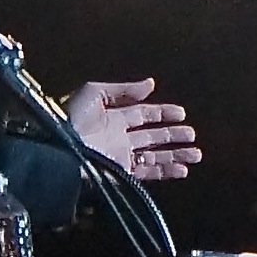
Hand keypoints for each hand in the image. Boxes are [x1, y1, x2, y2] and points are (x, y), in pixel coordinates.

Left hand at [65, 79, 200, 180]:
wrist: (60, 151)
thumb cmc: (72, 119)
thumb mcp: (94, 93)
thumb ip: (123, 89)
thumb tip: (151, 84)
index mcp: (112, 117)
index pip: (143, 114)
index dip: (162, 112)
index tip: (181, 113)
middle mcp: (119, 137)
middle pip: (152, 135)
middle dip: (173, 135)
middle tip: (192, 134)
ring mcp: (121, 156)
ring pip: (154, 156)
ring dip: (175, 155)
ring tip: (196, 154)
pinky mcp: (122, 173)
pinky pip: (148, 173)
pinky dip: (166, 171)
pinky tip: (182, 170)